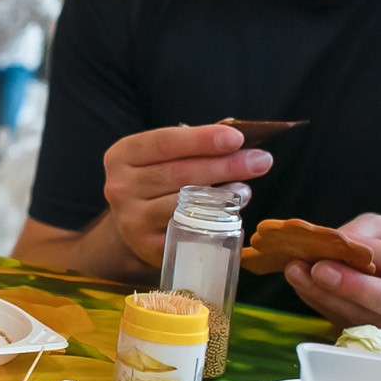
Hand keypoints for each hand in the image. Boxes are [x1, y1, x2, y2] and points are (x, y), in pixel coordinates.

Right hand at [101, 124, 270, 269]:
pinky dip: (214, 218)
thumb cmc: (159, 180)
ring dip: (223, 194)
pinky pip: (187, 230)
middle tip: (260, 160)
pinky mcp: (148, 246)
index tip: (237, 138)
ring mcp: (131, 219)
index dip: (202, 139)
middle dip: (225, 165)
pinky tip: (233, 210)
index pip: (164, 142)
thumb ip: (195, 143)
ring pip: (183, 203)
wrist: (135, 223)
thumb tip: (237, 134)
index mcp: (122, 155)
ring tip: (248, 186)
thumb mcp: (166, 156)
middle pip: (179, 173)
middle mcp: (119, 187)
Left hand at [280, 214, 380, 340]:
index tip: (335, 252)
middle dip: (351, 287)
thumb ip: (363, 235)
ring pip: (369, 319)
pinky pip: (353, 327)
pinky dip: (325, 307)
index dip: (368, 259)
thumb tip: (331, 246)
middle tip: (317, 271)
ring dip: (329, 298)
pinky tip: (306, 289)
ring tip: (299, 276)